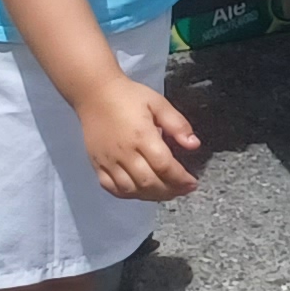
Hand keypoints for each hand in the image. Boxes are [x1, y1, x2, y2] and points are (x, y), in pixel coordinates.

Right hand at [76, 76, 202, 202]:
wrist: (94, 94)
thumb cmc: (130, 97)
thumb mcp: (158, 103)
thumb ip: (177, 124)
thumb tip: (194, 145)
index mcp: (142, 137)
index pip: (164, 166)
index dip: (180, 179)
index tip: (193, 183)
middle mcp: (124, 153)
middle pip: (148, 182)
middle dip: (169, 191)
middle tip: (182, 190)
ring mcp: (108, 161)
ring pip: (130, 189)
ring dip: (150, 196)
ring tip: (166, 193)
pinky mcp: (96, 165)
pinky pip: (111, 188)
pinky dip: (127, 194)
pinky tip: (140, 191)